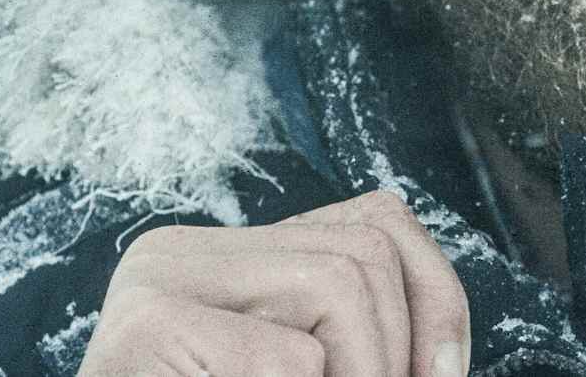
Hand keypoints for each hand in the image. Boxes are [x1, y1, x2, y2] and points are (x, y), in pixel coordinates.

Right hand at [78, 190, 470, 376]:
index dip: (436, 300)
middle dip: (399, 353)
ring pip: (340, 287)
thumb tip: (445, 353)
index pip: (377, 223)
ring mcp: (153, 284)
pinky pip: (287, 363)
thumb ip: (356, 335)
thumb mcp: (303, 369)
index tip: (439, 375)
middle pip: (365, 255)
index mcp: (224, 256)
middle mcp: (180, 252)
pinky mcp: (140, 332)